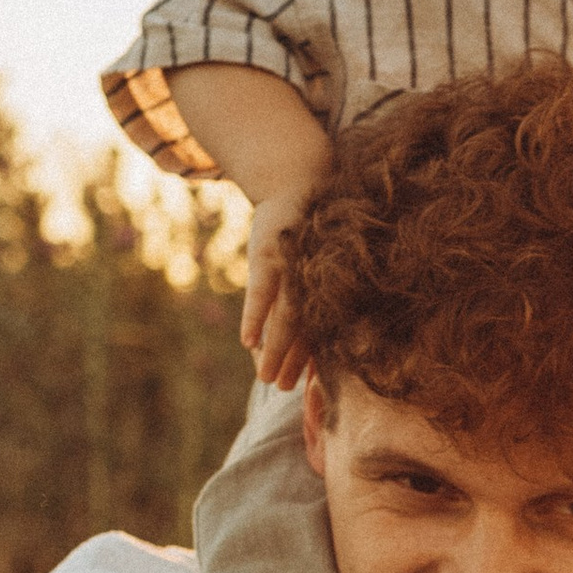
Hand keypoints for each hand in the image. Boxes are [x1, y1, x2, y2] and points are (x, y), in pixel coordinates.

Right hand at [244, 185, 316, 386]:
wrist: (297, 183)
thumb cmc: (306, 230)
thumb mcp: (311, 262)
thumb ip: (309, 297)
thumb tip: (300, 336)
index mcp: (325, 289)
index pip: (317, 331)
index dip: (309, 360)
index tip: (303, 388)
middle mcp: (312, 282)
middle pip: (302, 330)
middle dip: (293, 361)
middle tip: (284, 389)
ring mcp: (293, 269)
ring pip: (286, 317)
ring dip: (276, 350)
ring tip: (267, 378)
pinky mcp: (270, 254)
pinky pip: (262, 292)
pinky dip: (255, 318)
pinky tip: (247, 342)